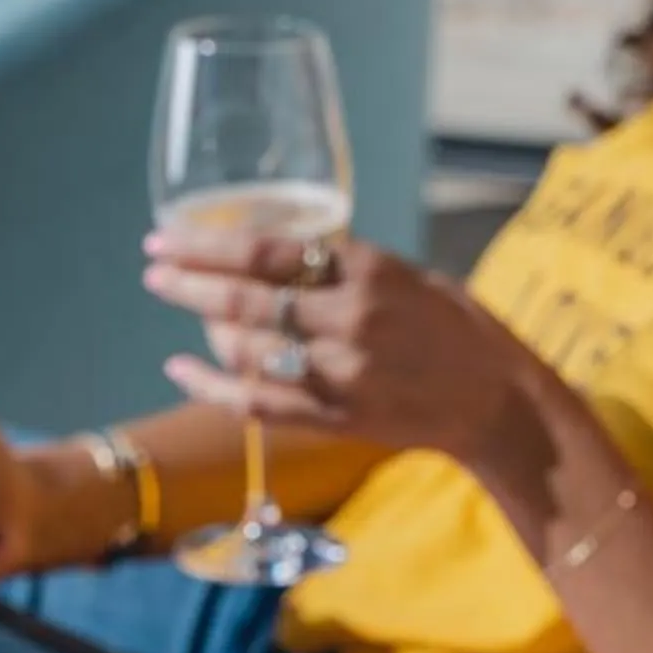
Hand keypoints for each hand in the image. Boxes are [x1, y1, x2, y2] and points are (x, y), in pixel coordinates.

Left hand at [144, 229, 515, 456]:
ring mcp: (342, 373)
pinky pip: (259, 402)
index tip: (168, 237)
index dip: (207, 245)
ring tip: (171, 304)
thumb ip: (348, 269)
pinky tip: (182, 370)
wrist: (499, 401)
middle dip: (188, 283)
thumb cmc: (459, 330)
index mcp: (369, 272)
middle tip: (153, 269)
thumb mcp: (410, 277)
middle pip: (246, 300)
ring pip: (247, 351)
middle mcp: (351, 320)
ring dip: (199, 329)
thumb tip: (282, 257)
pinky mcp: (338, 416)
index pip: (267, 252)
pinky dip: (213, 386)